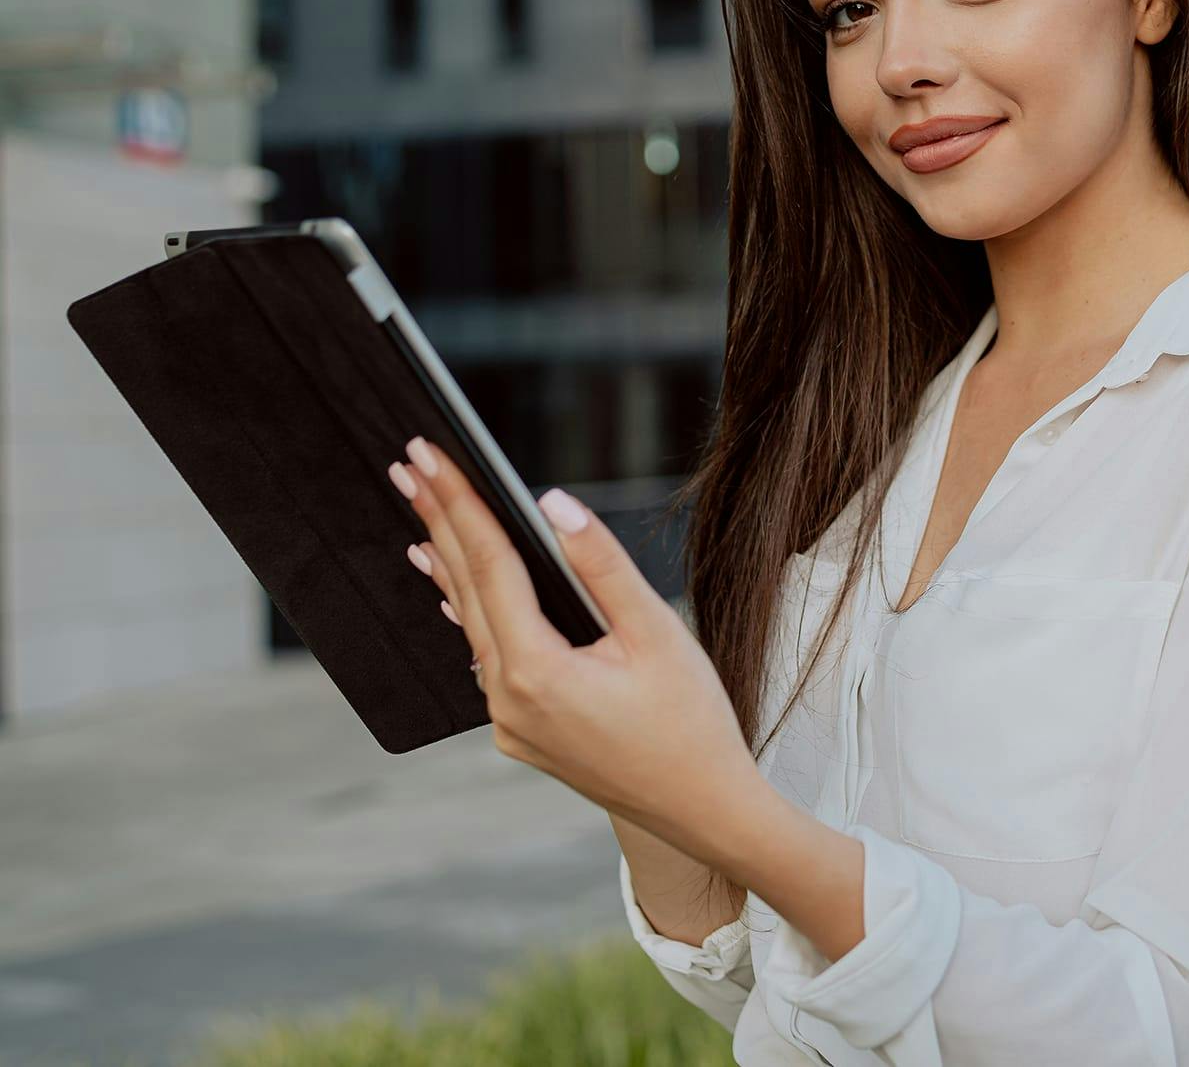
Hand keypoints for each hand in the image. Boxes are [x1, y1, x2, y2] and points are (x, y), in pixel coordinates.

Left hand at [388, 437, 769, 870]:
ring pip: (471, 626)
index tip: (429, 456)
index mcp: (537, 672)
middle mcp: (508, 701)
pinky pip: (485, 660)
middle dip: (439, 521)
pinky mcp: (521, 733)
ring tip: (421, 514)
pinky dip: (471, 614)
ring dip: (450, 565)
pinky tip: (451, 589)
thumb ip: (601, 563)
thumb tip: (553, 503)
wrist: (702, 808)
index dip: (460, 502)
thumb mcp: (656, 631)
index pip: (489, 565)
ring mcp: (509, 723)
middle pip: (467, 590)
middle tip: (410, 465)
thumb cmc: (691, 722)